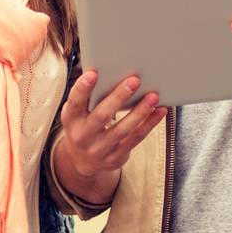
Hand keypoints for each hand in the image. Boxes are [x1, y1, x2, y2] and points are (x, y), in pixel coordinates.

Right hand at [55, 71, 166, 194]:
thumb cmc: (85, 125)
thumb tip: (114, 70)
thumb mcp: (79, 113)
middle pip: (101, 116)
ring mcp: (99, 149)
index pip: (75, 102)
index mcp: (71, 119)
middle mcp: (82, 136)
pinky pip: (136, 139)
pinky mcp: (116, 157)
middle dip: (118, 97)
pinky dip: (149, 124)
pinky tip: (160, 111)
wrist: (82, 162)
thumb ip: (91, 97)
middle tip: (135, 80)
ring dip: (140, 111)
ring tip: (153, 96)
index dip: (82, 88)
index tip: (93, 73)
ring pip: (122, 129)